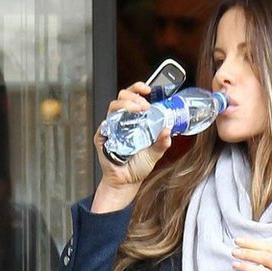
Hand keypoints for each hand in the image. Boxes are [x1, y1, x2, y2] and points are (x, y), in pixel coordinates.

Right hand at [92, 83, 169, 209]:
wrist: (126, 182)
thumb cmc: (139, 166)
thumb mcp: (155, 153)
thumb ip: (163, 142)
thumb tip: (169, 129)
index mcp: (136, 119)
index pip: (135, 97)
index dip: (139, 88)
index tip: (149, 89)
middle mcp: (123, 120)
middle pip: (122, 96)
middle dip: (133, 95)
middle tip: (145, 104)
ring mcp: (112, 127)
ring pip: (113, 106)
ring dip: (126, 105)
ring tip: (138, 109)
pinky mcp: (102, 137)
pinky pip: (104, 126)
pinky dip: (111, 124)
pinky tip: (119, 129)